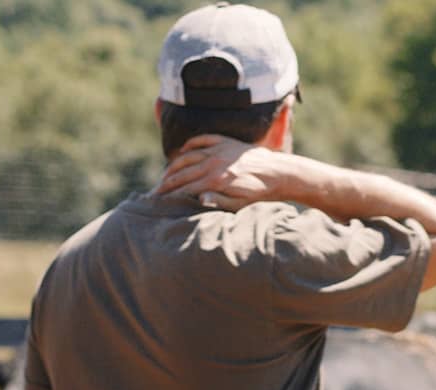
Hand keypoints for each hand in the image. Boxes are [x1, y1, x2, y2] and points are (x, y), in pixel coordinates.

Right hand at [157, 135, 284, 210]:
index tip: (158, 202)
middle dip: (166, 183)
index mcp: (216, 180)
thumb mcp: (239, 203)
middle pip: (183, 173)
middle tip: (155, 192)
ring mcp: (220, 151)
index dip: (170, 196)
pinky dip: (191, 144)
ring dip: (174, 165)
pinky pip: (203, 139)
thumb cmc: (259, 193)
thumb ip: (218, 201)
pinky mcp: (226, 142)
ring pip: (188, 156)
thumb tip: (199, 199)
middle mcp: (215, 163)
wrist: (280, 173)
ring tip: (165, 174)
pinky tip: (182, 151)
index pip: (185, 189)